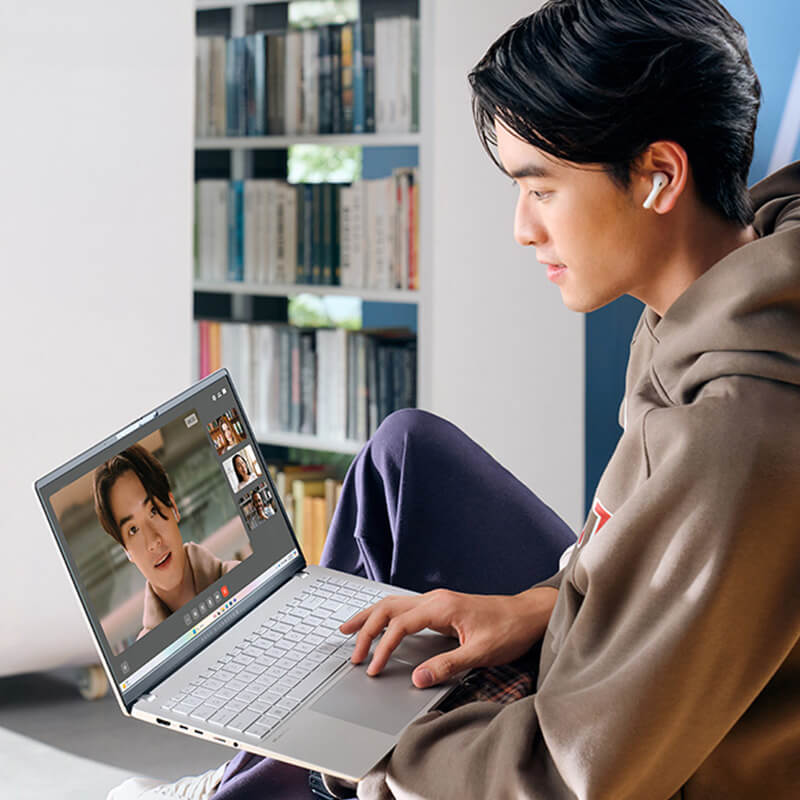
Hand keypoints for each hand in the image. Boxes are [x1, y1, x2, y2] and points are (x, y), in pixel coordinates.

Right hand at [339, 586, 557, 687]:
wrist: (528, 614)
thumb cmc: (508, 630)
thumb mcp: (480, 652)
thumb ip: (447, 665)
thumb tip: (417, 678)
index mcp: (441, 607)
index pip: (399, 625)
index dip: (382, 647)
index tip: (373, 668)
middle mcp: (434, 599)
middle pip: (388, 608)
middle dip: (365, 628)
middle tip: (352, 651)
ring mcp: (436, 600)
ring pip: (393, 603)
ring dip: (370, 617)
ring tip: (349, 629)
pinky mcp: (440, 606)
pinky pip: (403, 607)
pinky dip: (384, 616)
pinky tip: (378, 624)